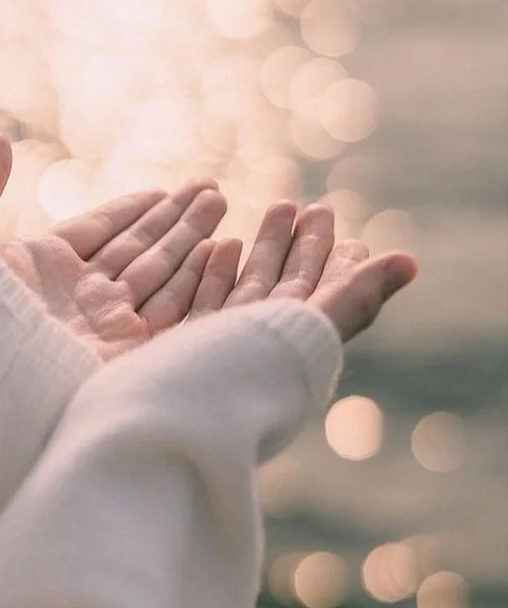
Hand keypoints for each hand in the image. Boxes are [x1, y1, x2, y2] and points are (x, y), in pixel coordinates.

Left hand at [0, 134, 232, 359]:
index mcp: (42, 269)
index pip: (99, 230)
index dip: (133, 208)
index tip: (166, 188)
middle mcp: (79, 298)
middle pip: (137, 248)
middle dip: (176, 218)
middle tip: (212, 188)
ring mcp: (107, 327)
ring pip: (161, 272)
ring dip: (194, 238)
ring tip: (221, 202)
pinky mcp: (131, 357)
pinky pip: (176, 309)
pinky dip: (202, 280)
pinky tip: (223, 249)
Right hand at [188, 201, 416, 341]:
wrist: (203, 401)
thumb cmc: (267, 358)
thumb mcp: (322, 318)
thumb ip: (361, 290)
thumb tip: (412, 262)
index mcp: (306, 338)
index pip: (332, 294)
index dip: (345, 267)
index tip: (354, 241)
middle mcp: (273, 339)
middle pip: (296, 283)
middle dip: (308, 246)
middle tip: (320, 208)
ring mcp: (232, 338)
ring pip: (256, 283)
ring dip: (269, 245)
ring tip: (281, 206)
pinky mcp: (194, 341)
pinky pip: (210, 300)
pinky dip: (217, 271)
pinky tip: (222, 244)